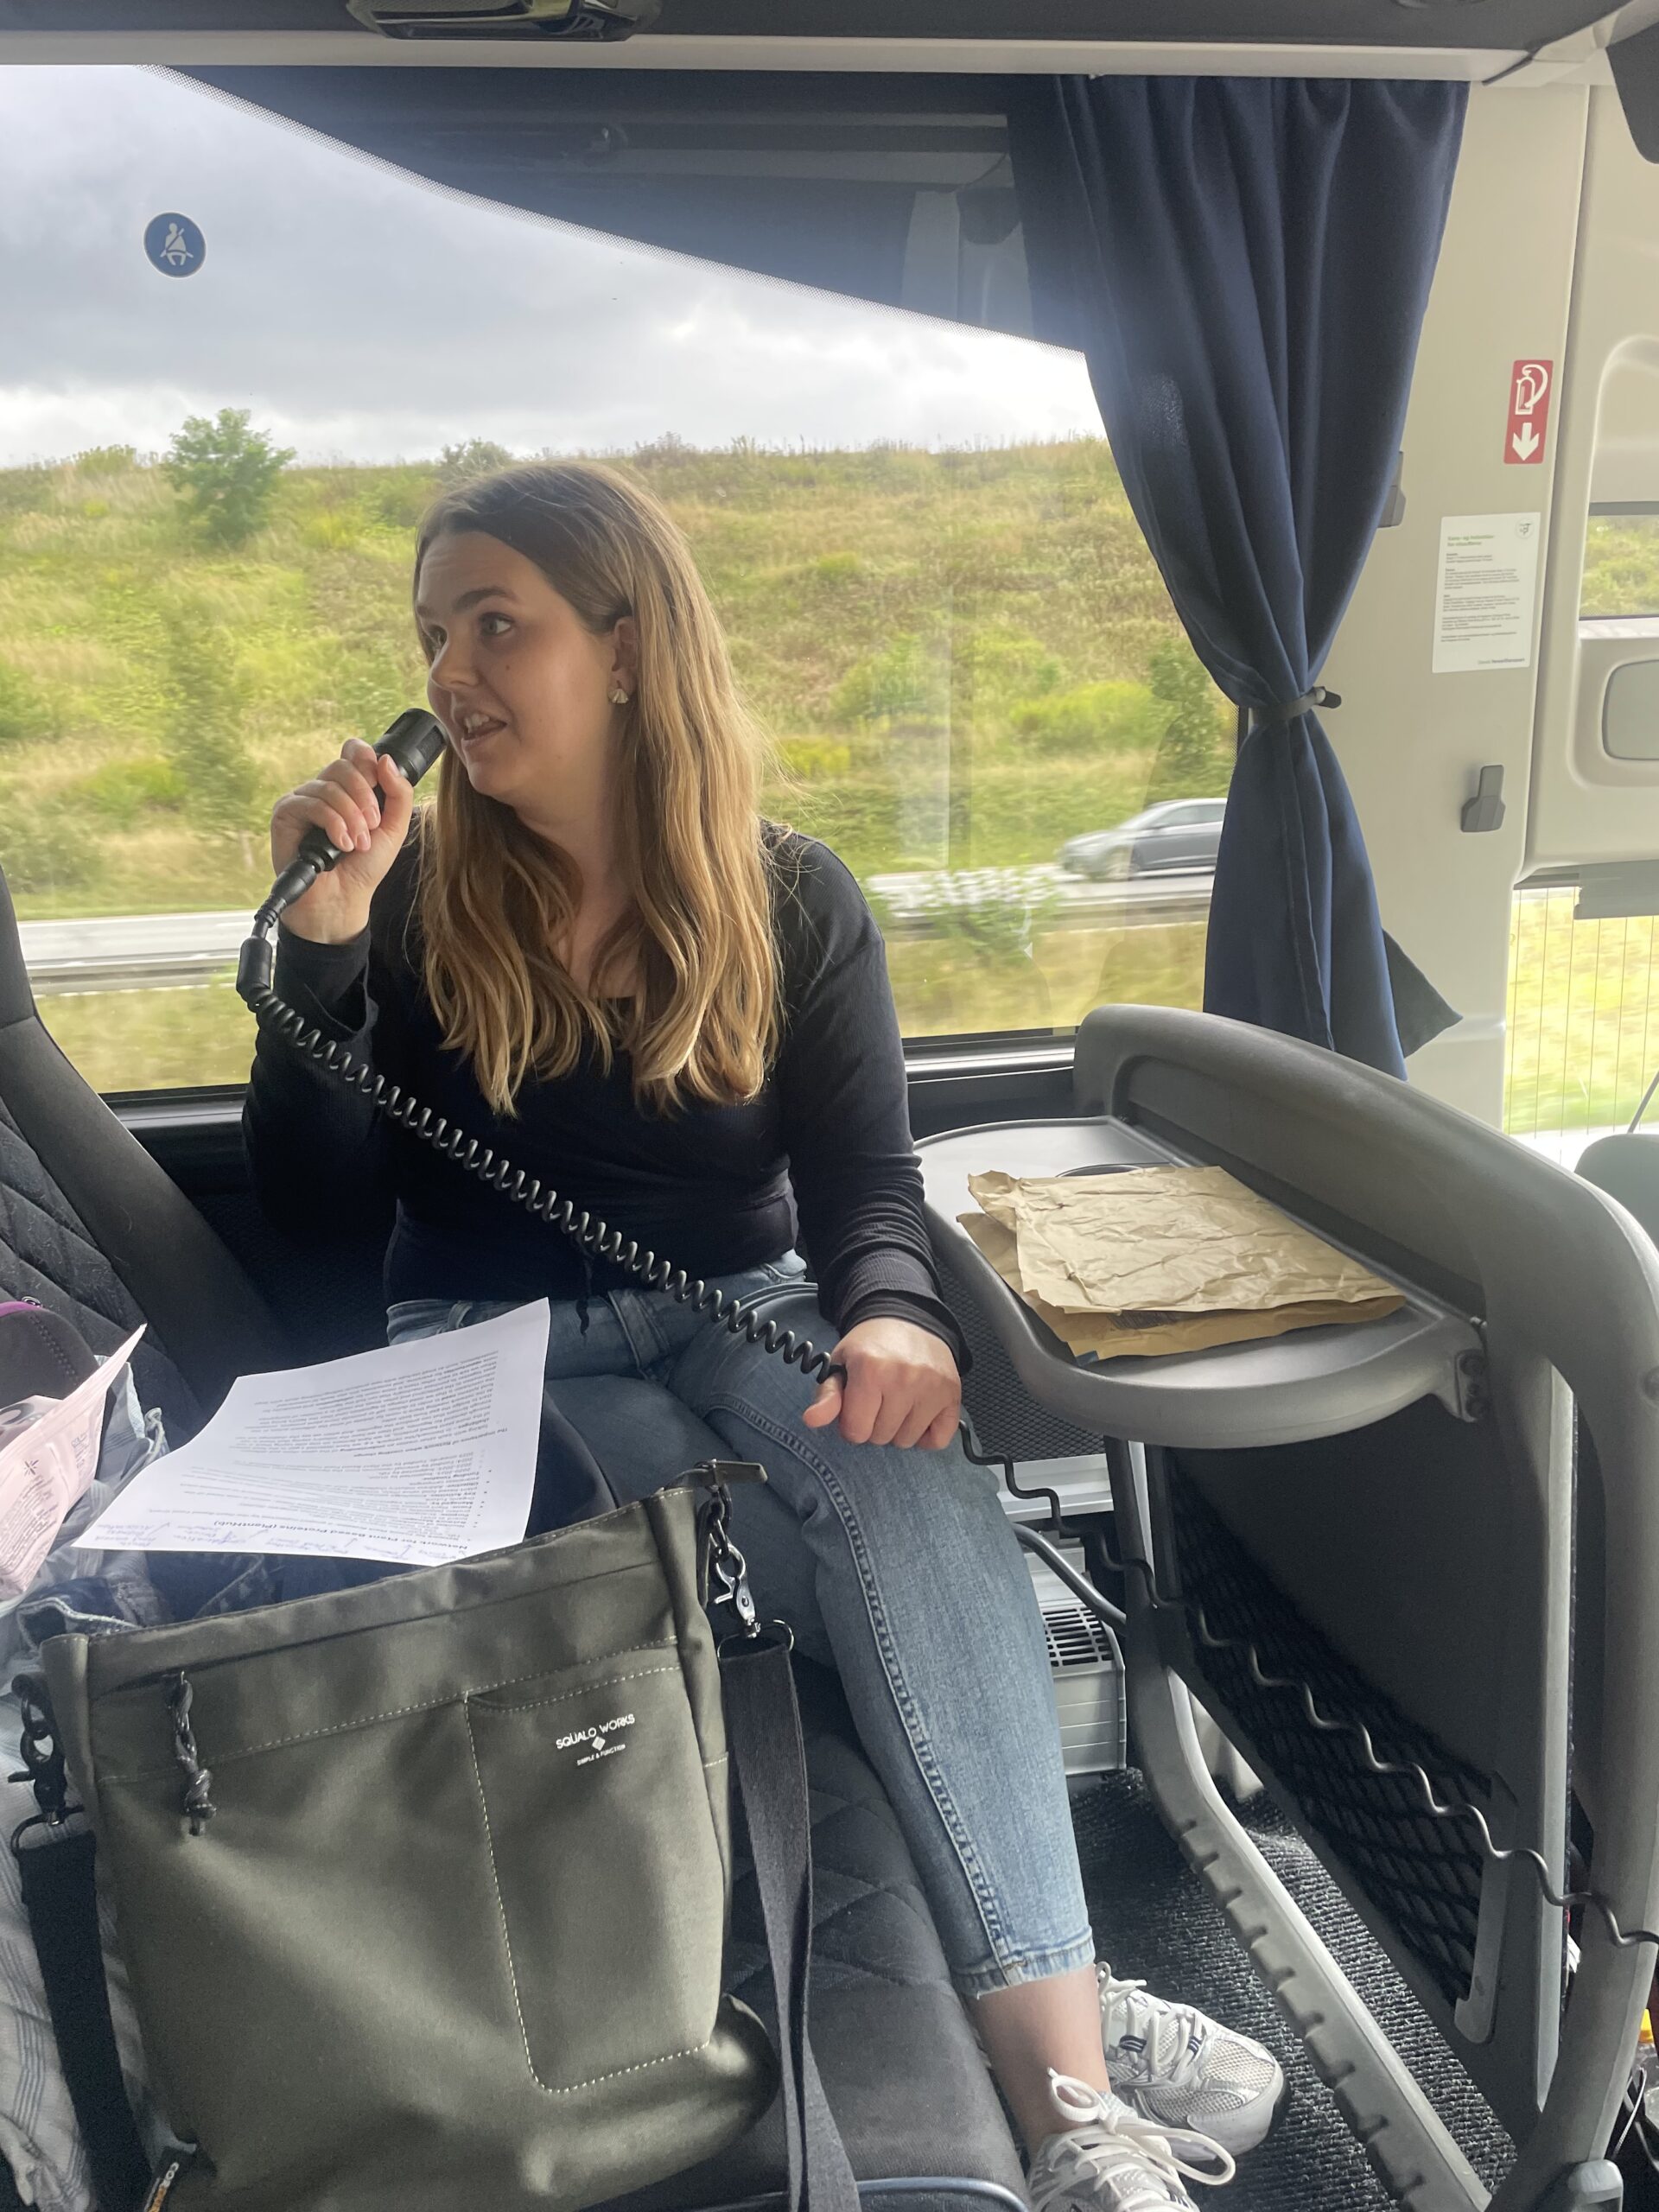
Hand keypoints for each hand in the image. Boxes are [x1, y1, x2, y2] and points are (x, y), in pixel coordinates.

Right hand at [271, 738, 417, 944]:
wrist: (343, 900)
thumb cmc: (364, 867)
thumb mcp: (394, 828)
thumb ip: (398, 793)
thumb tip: (385, 759)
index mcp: (348, 788)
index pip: (353, 751)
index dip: (367, 759)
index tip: (379, 784)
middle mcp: (324, 789)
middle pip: (344, 765)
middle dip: (365, 797)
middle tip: (373, 826)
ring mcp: (303, 800)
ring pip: (329, 786)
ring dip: (351, 816)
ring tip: (358, 844)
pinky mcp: (285, 814)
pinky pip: (311, 803)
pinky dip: (333, 823)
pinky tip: (341, 845)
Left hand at [802, 1317, 960, 1449]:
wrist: (908, 1319)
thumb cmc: (870, 1346)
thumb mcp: (841, 1363)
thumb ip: (826, 1395)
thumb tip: (812, 1420)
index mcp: (871, 1370)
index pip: (856, 1431)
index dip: (851, 1423)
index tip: (856, 1405)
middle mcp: (904, 1379)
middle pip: (881, 1438)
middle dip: (874, 1425)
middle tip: (877, 1401)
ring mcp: (932, 1387)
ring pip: (907, 1441)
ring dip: (898, 1429)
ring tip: (896, 1403)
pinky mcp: (953, 1394)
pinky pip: (939, 1440)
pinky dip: (928, 1435)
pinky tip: (918, 1414)